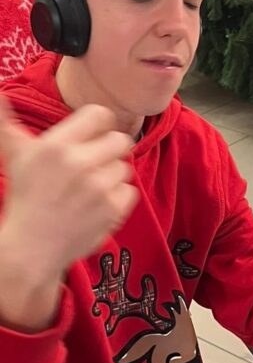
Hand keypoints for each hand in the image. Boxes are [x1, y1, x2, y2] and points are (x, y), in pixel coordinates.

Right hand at [0, 100, 137, 305]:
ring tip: (89, 189)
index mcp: (56, 146)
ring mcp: (98, 187)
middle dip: (107, 151)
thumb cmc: (25, 197)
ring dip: (111, 176)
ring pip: (124, 167)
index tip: (92, 137)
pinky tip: (96, 204)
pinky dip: (117, 198)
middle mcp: (79, 163)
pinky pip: (130, 190)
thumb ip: (6, 121)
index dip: (99, 125)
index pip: (100, 115)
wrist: (32, 247)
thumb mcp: (14, 155)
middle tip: (92, 165)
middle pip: (120, 140)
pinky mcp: (112, 209)